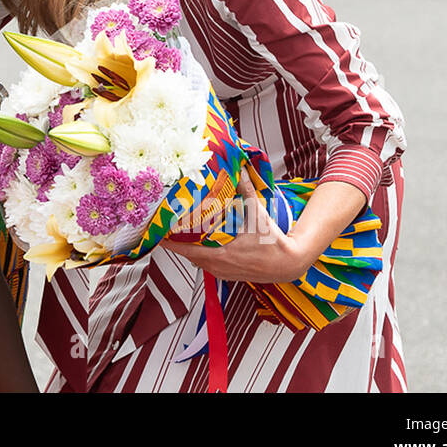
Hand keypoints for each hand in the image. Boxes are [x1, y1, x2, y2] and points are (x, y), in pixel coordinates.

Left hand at [159, 172, 310, 282]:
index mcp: (223, 254)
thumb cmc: (274, 242)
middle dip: (176, 244)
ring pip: (198, 262)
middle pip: (188, 256)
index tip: (157, 235)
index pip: (187, 250)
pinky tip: (198, 246)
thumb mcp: (260, 216)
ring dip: (188, 250)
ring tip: (177, 236)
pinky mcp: (229, 276)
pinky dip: (200, 257)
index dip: (170, 244)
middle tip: (164, 230)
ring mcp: (224, 273)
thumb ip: (249, 192)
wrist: (290, 264)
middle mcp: (220, 267)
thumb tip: (242, 170)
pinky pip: (208, 266)